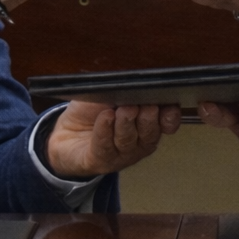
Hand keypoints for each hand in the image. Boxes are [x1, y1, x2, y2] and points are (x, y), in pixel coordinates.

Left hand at [46, 101, 182, 177]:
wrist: (67, 133)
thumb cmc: (94, 111)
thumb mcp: (113, 93)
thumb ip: (129, 88)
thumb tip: (140, 77)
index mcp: (148, 124)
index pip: (168, 123)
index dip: (170, 116)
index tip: (168, 104)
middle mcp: (139, 142)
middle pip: (150, 133)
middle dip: (148, 118)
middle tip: (144, 104)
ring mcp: (121, 154)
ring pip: (128, 140)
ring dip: (126, 123)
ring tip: (122, 110)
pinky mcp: (100, 161)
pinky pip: (105, 147)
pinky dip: (105, 130)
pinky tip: (106, 118)